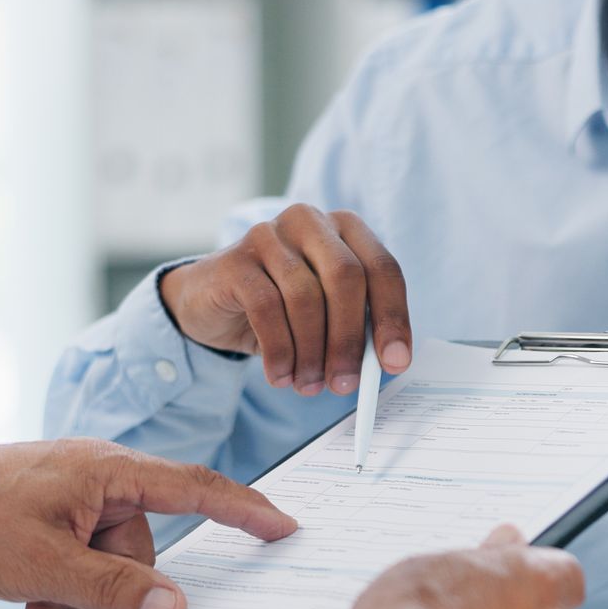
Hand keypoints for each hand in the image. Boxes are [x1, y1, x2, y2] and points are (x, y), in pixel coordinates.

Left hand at [0, 438, 296, 608]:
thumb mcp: (46, 567)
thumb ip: (116, 590)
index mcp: (107, 469)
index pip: (197, 486)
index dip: (245, 510)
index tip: (283, 527)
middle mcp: (94, 471)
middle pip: (145, 539)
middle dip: (116, 577)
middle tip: (64, 593)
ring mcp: (68, 487)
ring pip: (111, 551)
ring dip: (82, 581)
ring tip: (34, 590)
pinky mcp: (45, 506)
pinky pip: (80, 548)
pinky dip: (63, 573)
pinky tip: (26, 585)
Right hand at [159, 205, 411, 395]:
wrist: (212, 300)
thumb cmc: (282, 307)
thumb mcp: (326, 314)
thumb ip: (357, 327)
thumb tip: (387, 363)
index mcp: (345, 228)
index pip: (383, 269)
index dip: (393, 318)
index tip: (395, 362)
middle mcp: (309, 222)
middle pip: (346, 277)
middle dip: (349, 338)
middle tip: (346, 384)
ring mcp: (269, 235)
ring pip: (305, 297)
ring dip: (311, 352)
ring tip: (309, 386)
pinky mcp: (236, 260)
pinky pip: (266, 308)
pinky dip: (279, 351)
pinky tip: (280, 376)